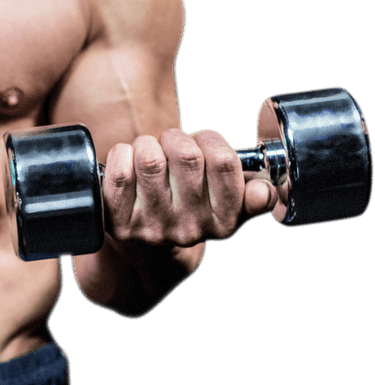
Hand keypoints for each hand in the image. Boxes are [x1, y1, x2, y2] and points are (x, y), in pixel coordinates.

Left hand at [102, 128, 275, 247]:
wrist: (146, 246)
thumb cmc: (189, 207)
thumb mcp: (229, 206)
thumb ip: (253, 197)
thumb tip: (264, 191)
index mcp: (224, 222)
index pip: (225, 163)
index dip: (211, 140)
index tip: (202, 143)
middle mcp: (189, 229)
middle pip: (186, 156)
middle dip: (177, 138)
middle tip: (171, 145)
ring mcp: (153, 228)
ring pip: (150, 159)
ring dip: (148, 144)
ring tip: (150, 153)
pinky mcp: (120, 224)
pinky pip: (119, 171)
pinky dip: (122, 154)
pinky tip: (129, 162)